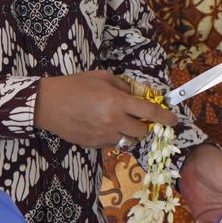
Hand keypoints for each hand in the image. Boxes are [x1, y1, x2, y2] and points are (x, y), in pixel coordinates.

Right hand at [34, 70, 175, 148]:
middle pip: (142, 132)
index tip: (173, 120)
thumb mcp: (102, 77)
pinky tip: (101, 126)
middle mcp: (113, 121)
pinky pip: (112, 144)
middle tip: (137, 118)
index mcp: (117, 102)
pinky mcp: (94, 145)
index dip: (165, 117)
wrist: (48, 104)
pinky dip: (113, 137)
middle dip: (145, 126)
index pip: (150, 112)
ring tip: (118, 122)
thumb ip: (123, 87)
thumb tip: (139, 95)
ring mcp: (103, 136)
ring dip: (129, 133)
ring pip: (128, 141)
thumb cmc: (75, 85)